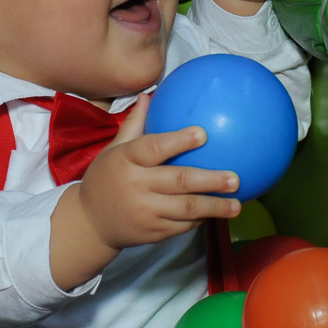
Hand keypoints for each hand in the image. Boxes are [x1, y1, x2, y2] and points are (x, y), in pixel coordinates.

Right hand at [81, 94, 240, 247]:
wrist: (90, 222)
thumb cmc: (106, 178)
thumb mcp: (113, 150)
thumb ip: (134, 124)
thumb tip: (148, 94)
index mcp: (126, 161)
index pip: (154, 148)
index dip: (179, 141)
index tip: (204, 133)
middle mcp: (136, 186)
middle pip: (179, 181)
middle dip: (210, 180)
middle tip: (234, 178)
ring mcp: (145, 212)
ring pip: (186, 209)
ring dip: (214, 207)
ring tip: (237, 204)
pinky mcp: (152, 233)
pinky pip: (182, 226)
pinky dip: (200, 219)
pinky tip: (217, 214)